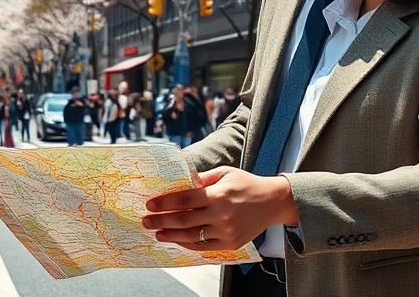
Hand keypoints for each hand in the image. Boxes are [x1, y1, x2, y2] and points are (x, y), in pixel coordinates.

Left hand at [142, 166, 296, 251]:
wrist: (272, 202)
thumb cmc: (246, 184)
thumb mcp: (225, 173)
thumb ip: (203, 178)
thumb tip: (181, 181)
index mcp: (218, 194)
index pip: (184, 199)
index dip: (164, 203)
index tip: (149, 204)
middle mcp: (220, 214)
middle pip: (183, 220)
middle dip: (161, 220)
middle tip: (146, 221)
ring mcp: (225, 231)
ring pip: (191, 236)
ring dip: (170, 235)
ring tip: (157, 233)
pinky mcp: (230, 244)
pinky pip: (203, 247)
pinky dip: (188, 243)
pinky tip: (176, 239)